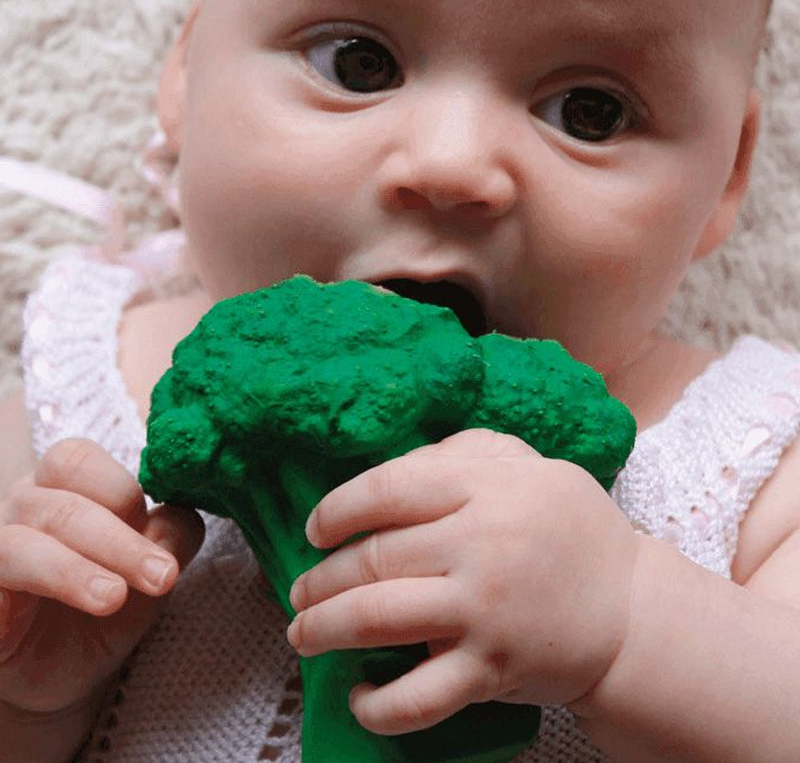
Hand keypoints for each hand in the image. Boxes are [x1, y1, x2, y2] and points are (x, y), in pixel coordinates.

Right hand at [0, 439, 203, 714]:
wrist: (61, 671)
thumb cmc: (105, 600)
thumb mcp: (150, 571)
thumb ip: (171, 537)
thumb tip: (182, 518)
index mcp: (63, 486)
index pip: (78, 461)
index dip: (121, 489)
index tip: (160, 536)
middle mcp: (21, 509)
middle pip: (62, 505)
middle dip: (120, 542)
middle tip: (163, 576)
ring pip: (22, 545)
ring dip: (74, 571)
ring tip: (114, 598)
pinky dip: (15, 595)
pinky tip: (43, 613)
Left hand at [287, 429, 640, 734]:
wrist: (633, 608)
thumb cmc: (570, 526)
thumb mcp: (525, 465)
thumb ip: (459, 454)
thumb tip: (388, 475)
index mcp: (484, 486)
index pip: (387, 489)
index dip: (337, 509)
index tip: (315, 528)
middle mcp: (479, 544)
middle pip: (373, 557)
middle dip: (320, 577)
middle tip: (298, 589)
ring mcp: (483, 610)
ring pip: (377, 619)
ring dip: (323, 628)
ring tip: (301, 633)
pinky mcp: (492, 669)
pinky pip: (419, 697)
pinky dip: (377, 703)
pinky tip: (358, 696)